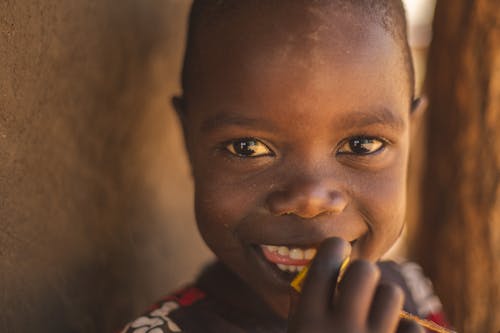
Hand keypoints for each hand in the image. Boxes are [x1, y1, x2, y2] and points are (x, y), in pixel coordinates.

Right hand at [288, 238, 423, 332]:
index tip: (339, 249)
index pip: (326, 262)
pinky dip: (401, 331)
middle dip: (362, 273)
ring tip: (374, 315)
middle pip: (364, 270)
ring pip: (391, 292)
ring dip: (383, 301)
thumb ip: (302, 306)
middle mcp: (341, 330)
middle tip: (359, 284)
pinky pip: (412, 327)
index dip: (334, 248)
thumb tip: (310, 266)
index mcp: (310, 321)